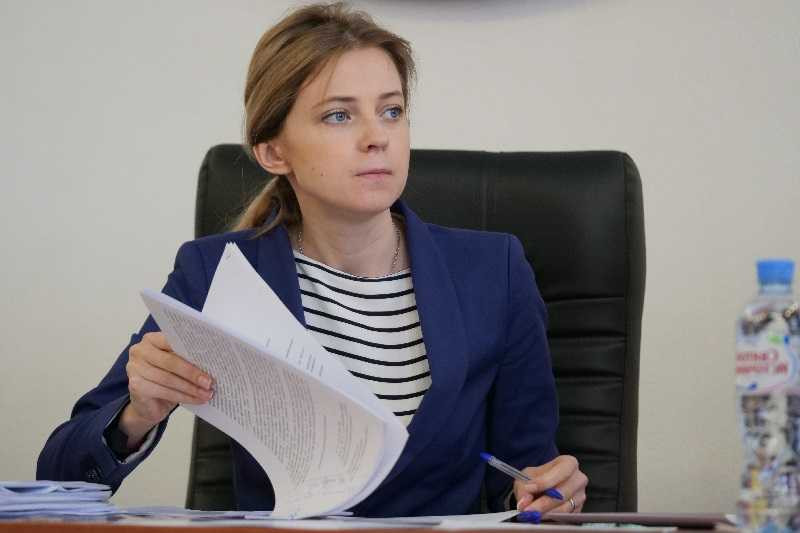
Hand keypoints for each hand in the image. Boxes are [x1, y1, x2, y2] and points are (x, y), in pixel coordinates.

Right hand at [121, 332, 213, 446]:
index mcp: (151, 339)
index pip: (173, 340)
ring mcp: (135, 368)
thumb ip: (186, 358)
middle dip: (193, 373)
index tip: (211, 358)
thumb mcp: (176, 364)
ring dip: (191, 388)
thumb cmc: (165, 378)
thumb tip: (212, 361)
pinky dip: (183, 397)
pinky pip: (164, 391)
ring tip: (206, 393)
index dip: (192, 350)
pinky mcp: (135, 386)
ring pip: (168, 379)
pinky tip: (196, 399)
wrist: (147, 404)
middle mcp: (140, 351)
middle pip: (170, 361)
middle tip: (209, 381)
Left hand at [513, 455, 587, 513]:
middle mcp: (578, 479)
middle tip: (528, 509)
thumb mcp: (526, 476)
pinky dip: (551, 518)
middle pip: (564, 493)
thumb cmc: (537, 478)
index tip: (530, 488)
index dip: (545, 481)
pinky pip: (565, 517)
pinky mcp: (578, 510)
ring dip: (546, 512)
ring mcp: (580, 496)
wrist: (541, 486)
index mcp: (569, 463)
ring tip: (531, 514)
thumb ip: (525, 487)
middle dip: (544, 503)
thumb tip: (525, 501)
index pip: (561, 471)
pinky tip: (540, 516)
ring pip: (565, 508)